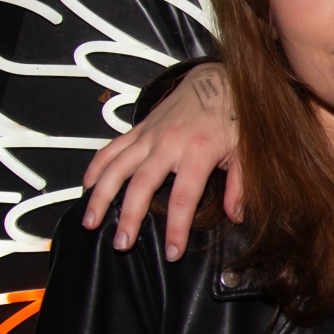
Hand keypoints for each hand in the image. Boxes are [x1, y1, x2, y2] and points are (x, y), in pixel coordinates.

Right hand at [81, 64, 242, 258]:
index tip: (171, 253)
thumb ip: (240, 185)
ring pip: (117, 166)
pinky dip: (96, 167)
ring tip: (91, 222)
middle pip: (142, 184)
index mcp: (199, 151)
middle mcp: (169, 143)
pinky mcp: (139, 128)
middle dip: (129, 217)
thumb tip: (236, 217)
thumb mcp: (246, 151)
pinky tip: (87, 187)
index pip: (184, 197)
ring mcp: (150, 135)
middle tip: (120, 244)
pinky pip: (111, 148)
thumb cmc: (234, 117)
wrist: (216, 80)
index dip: (176, 228)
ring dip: (102, 195)